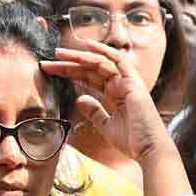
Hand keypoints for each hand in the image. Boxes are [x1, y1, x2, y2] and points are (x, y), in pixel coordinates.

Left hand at [40, 40, 170, 161]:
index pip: (88, 78)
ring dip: (78, 57)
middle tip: (47, 61)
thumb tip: (80, 100)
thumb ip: (95, 112)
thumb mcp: (107, 126)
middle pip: (90, 69)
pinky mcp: (132, 82)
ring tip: (58, 53)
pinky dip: (103, 52)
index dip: (69, 72)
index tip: (50, 70)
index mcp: (115, 94)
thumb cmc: (132, 141)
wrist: (149, 150)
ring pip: (98, 63)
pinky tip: (87, 46)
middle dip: (68, 64)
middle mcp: (120, 84)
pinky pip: (117, 61)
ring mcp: (127, 82)